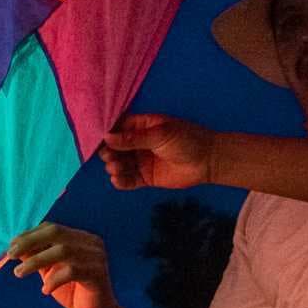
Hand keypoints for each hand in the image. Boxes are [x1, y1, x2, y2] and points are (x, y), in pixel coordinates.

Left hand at [8, 223, 121, 307]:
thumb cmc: (72, 291)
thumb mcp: (50, 271)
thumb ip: (36, 257)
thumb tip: (14, 247)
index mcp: (81, 238)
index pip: (52, 228)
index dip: (30, 235)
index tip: (11, 245)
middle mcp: (91, 243)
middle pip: (56, 233)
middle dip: (29, 242)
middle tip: (10, 255)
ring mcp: (97, 257)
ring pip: (63, 251)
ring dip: (36, 261)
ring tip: (18, 273)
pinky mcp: (98, 274)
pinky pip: (72, 271)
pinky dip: (54, 280)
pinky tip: (45, 291)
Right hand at [98, 114, 215, 190]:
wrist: (208, 160)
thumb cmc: (186, 140)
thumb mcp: (159, 134)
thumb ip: (132, 138)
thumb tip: (107, 137)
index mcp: (142, 127)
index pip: (118, 128)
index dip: (107, 134)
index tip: (99, 140)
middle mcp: (138, 143)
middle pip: (115, 148)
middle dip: (108, 152)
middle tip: (109, 156)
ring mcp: (141, 161)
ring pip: (119, 164)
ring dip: (113, 166)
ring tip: (116, 168)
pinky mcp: (145, 177)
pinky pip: (128, 180)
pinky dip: (120, 181)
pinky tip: (117, 179)